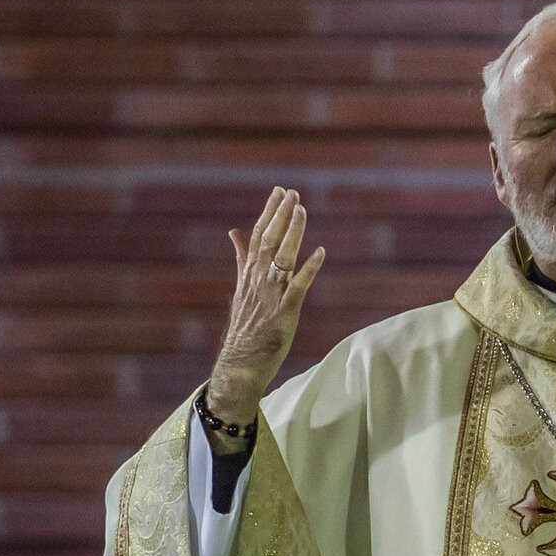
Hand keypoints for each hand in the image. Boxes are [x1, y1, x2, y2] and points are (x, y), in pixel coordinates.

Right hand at [208, 187, 326, 425]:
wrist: (240, 364)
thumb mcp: (240, 288)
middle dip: (281, 215)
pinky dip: (309, 268)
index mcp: (248, 274)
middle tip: (292, 192)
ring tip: (302, 210)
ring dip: (293, 233)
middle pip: (269, 241)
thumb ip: (241, 259)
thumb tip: (234, 233)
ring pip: (282, 258)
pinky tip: (320, 252)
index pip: (257, 236)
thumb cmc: (244, 328)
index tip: (278, 191)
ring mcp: (270, 296)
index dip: (268, 213)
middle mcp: (257, 281)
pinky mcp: (284, 313)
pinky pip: (298, 287)